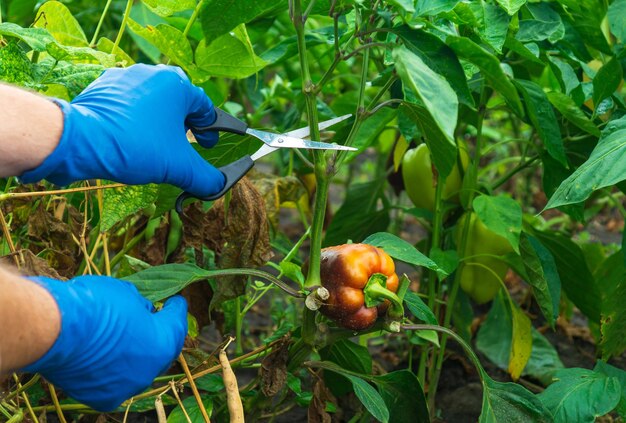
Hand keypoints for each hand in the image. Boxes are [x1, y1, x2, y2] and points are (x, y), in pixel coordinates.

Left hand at [19, 64, 224, 197]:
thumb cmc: (135, 146)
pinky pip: (128, 104)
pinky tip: (130, 141)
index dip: (210, 129)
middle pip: (178, 103)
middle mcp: (151, 73)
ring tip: (154, 147)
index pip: (205, 106)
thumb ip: (204, 177)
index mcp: (176, 84)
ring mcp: (124, 78)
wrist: (80, 141)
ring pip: (152, 102)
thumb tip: (216, 186)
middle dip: (184, 126)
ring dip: (158, 123)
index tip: (206, 145)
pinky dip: (134, 121)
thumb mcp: (178, 167)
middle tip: (182, 147)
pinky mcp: (102, 88)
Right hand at [21, 276, 186, 410]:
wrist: (55, 331)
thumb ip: (140, 306)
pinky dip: (112, 370)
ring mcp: (127, 387)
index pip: (176, 324)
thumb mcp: (126, 293)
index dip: (175, 310)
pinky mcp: (103, 398)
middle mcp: (149, 371)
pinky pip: (114, 382)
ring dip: (135, 354)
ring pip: (137, 369)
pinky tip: (104, 357)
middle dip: (158, 334)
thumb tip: (142, 312)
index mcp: (162, 344)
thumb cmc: (94, 306)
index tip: (175, 301)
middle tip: (153, 320)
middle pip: (160, 351)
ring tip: (125, 339)